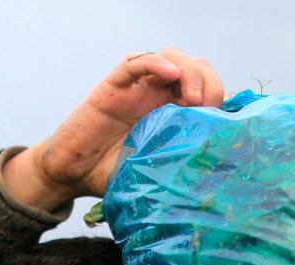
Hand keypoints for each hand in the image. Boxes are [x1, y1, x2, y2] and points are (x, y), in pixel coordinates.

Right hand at [4, 48, 223, 211]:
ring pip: (170, 57)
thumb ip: (181, 166)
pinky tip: (170, 71)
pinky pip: (136, 63)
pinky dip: (155, 61)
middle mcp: (158, 96)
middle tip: (207, 106)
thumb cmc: (113, 175)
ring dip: (188, 70)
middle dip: (209, 81)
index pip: (207, 90)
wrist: (73, 174)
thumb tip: (219, 176)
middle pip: (195, 68)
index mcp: (174, 115)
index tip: (222, 120)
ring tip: (192, 97)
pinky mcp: (114, 86)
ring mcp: (137, 88)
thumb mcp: (156, 173)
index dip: (219, 97)